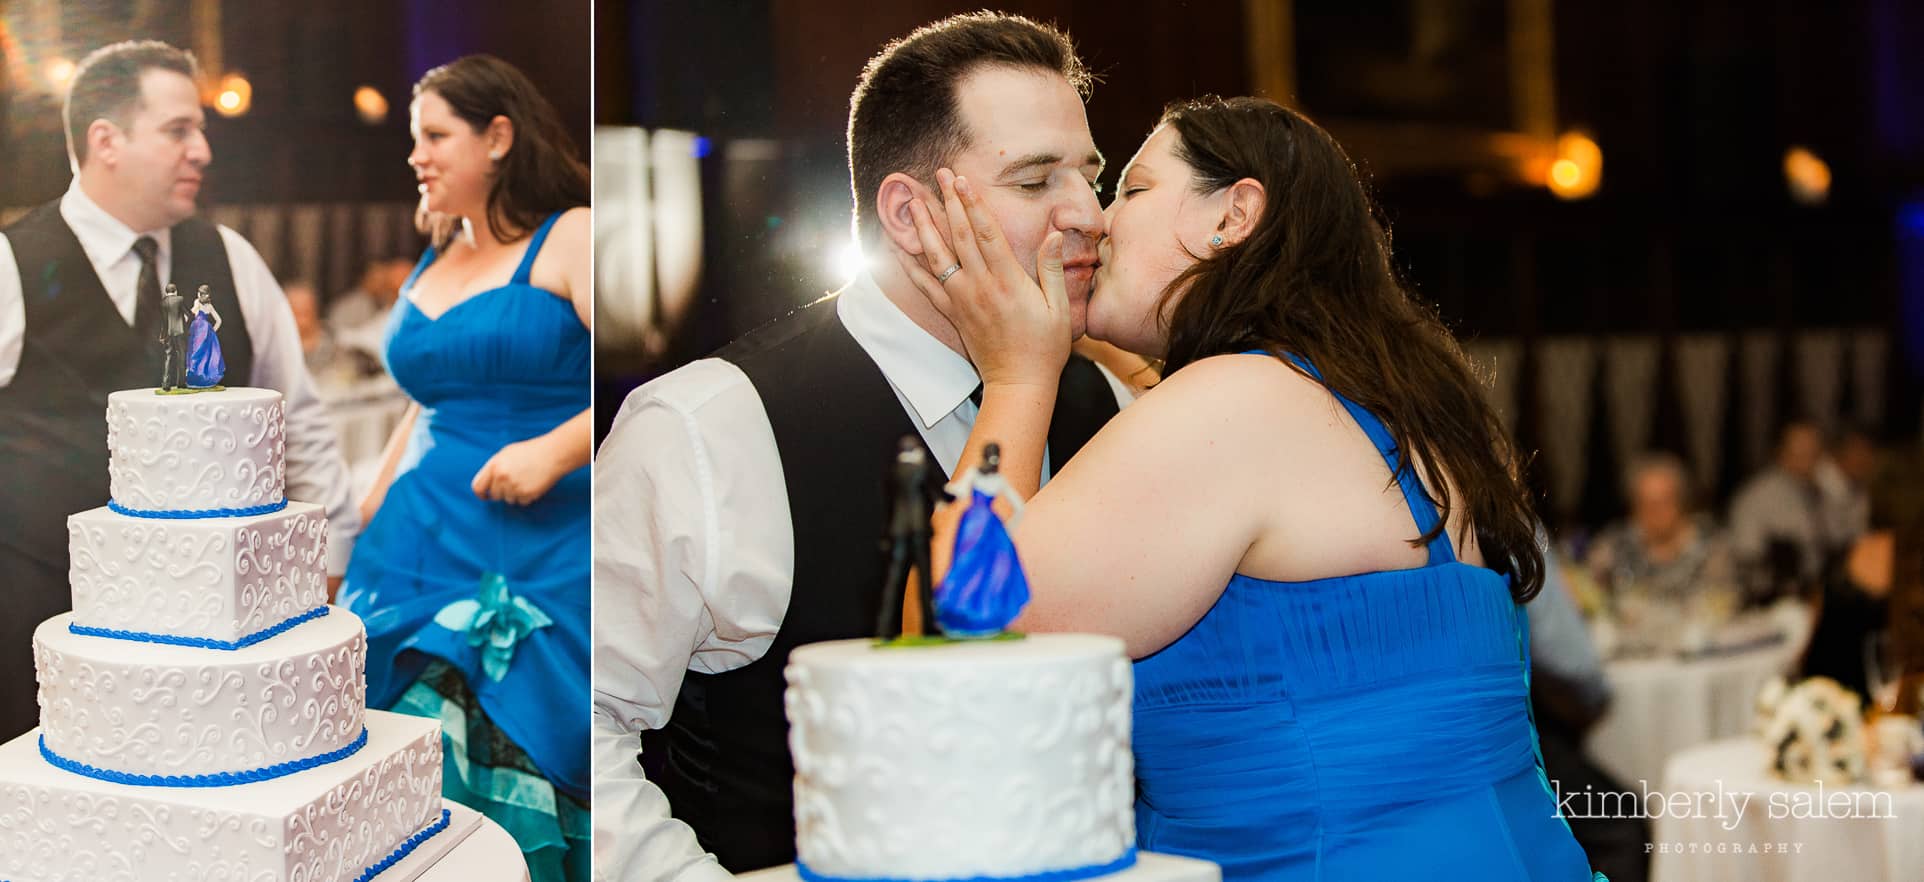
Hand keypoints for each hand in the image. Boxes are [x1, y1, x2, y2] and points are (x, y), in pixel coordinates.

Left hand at [471, 437, 565, 504]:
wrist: (552, 454)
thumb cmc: (530, 451)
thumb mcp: (506, 453)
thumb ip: (494, 467)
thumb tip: (486, 482)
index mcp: (494, 465)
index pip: (478, 486)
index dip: (481, 494)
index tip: (485, 496)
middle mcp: (502, 477)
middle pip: (495, 495)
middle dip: (502, 492)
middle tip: (514, 483)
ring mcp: (514, 487)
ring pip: (508, 500)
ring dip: (515, 494)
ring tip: (526, 480)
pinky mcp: (526, 494)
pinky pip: (521, 502)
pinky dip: (526, 496)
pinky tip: (533, 484)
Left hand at [896, 168, 1071, 389]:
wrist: (1019, 383)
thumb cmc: (1045, 347)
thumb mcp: (1059, 308)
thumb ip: (1051, 269)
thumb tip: (1054, 235)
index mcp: (1008, 281)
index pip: (986, 232)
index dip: (973, 203)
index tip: (963, 179)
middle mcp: (980, 286)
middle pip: (960, 235)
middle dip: (948, 202)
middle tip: (939, 174)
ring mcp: (963, 300)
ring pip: (938, 256)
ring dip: (925, 226)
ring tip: (913, 201)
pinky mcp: (953, 314)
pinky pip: (927, 286)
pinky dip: (911, 266)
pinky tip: (899, 249)